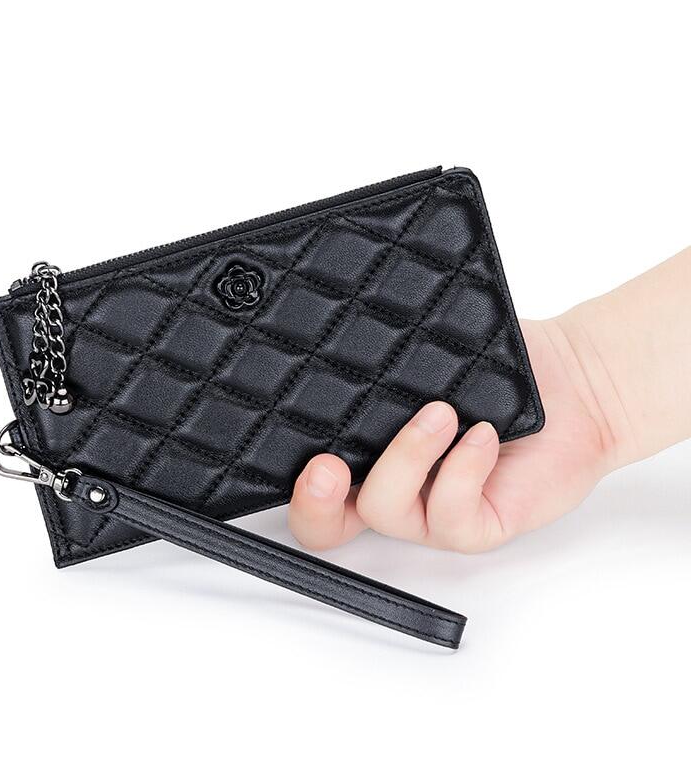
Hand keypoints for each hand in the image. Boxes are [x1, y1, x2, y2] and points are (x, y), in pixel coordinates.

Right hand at [288, 319, 616, 552]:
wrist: (574, 383)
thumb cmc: (499, 367)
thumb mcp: (431, 352)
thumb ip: (388, 355)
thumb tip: (343, 334)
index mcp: (369, 452)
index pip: (313, 481)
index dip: (291, 479)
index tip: (289, 441)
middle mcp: (392, 487)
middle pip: (324, 528)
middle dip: (314, 503)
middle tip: (326, 468)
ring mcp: (430, 511)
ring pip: (385, 511)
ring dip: (406, 457)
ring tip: (441, 414)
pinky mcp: (476, 526)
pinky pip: (451, 514)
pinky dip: (462, 469)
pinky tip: (483, 433)